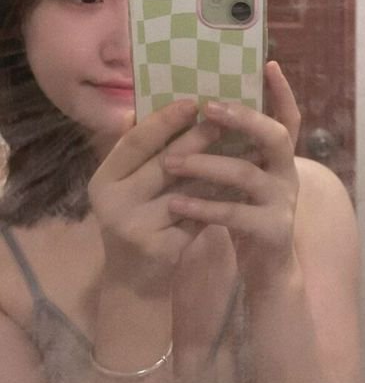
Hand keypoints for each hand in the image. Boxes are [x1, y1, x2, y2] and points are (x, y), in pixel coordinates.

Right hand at [88, 99, 221, 293]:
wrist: (134, 281)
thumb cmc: (138, 220)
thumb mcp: (130, 187)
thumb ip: (145, 154)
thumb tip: (174, 105)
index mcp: (103, 180)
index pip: (134, 142)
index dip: (163, 120)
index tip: (191, 102)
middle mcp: (113, 202)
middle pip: (163, 163)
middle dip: (197, 139)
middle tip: (225, 120)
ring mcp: (136, 227)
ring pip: (186, 189)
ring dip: (217, 167)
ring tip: (242, 147)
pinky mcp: (161, 247)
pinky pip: (199, 215)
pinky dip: (220, 198)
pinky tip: (240, 184)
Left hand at [163, 61, 300, 280]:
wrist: (267, 269)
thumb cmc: (245, 215)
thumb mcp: (241, 180)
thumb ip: (230, 151)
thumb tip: (191, 112)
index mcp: (280, 159)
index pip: (289, 118)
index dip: (283, 92)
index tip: (269, 64)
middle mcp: (288, 174)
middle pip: (275, 136)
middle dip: (243, 118)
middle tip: (207, 107)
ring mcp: (282, 202)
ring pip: (247, 174)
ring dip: (206, 164)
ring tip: (170, 162)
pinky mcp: (271, 230)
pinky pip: (235, 213)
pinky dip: (203, 206)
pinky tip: (175, 203)